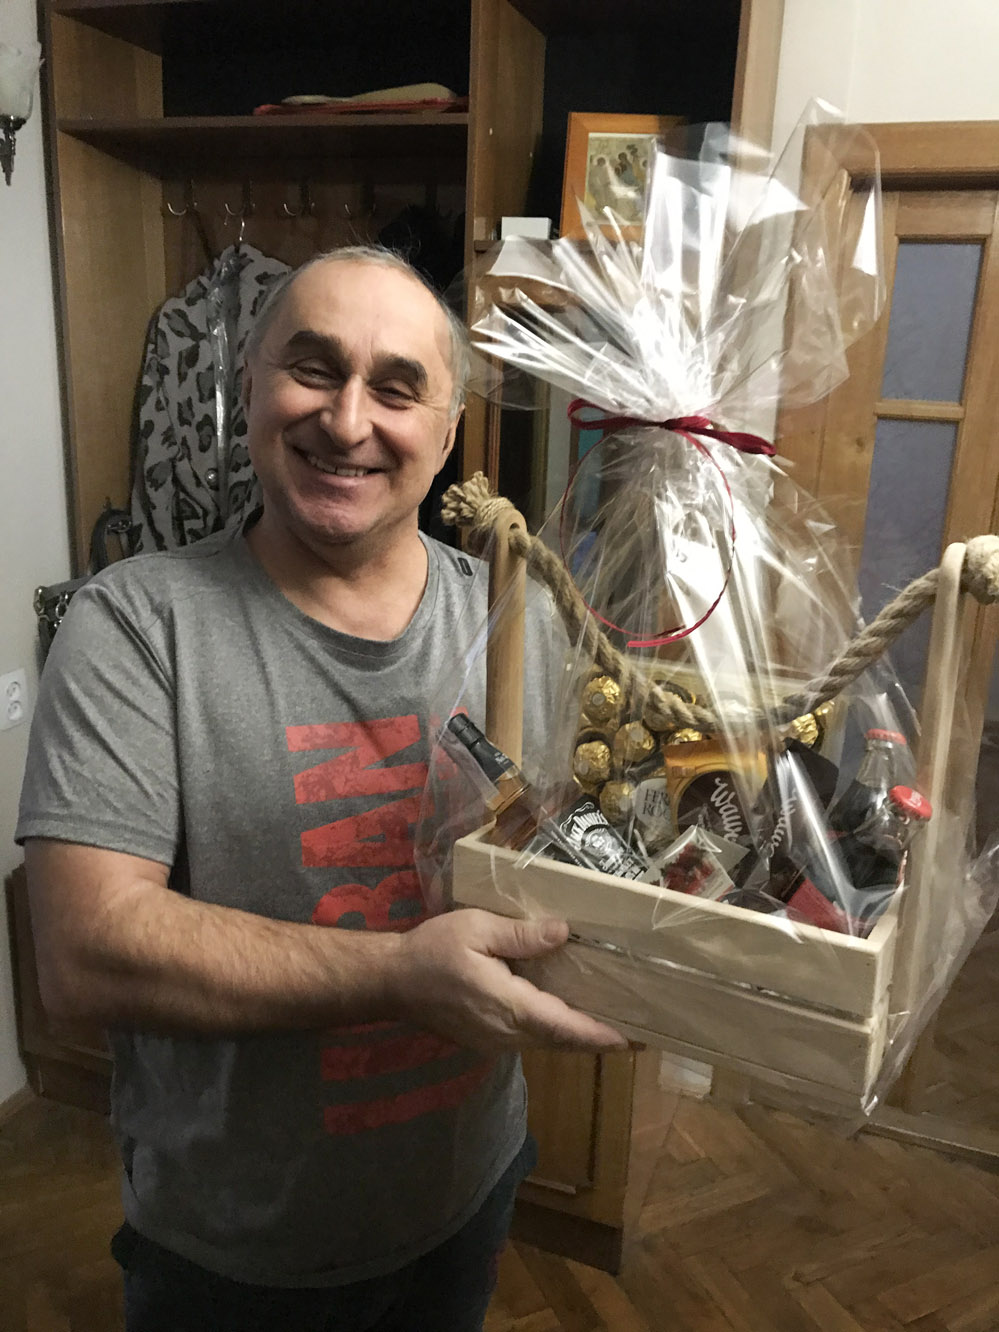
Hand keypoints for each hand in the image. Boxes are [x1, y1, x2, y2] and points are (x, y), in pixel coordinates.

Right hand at [391, 909, 628, 1053]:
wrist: (392, 981)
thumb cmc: (433, 949)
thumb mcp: (476, 929)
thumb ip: (520, 935)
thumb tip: (563, 934)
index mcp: (507, 1005)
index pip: (562, 1026)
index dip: (599, 1034)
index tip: (633, 1039)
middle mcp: (506, 1033)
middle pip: (561, 1042)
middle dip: (599, 1039)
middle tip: (640, 1032)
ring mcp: (496, 1041)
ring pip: (547, 1043)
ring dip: (578, 1037)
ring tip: (614, 1024)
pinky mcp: (488, 1039)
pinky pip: (531, 1040)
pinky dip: (556, 1032)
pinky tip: (570, 1017)